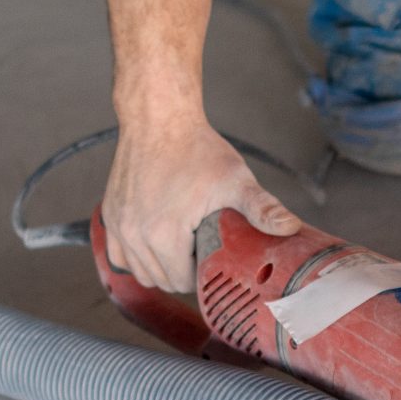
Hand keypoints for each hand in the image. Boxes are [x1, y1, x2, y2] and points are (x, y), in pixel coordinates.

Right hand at [101, 116, 301, 291]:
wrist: (159, 118)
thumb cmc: (196, 148)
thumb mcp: (235, 180)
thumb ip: (262, 208)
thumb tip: (291, 227)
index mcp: (164, 234)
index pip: (183, 281)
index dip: (202, 275)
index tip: (214, 259)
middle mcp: (136, 234)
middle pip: (162, 280)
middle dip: (183, 274)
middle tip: (202, 253)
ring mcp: (118, 225)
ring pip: (139, 272)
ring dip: (160, 269)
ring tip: (181, 249)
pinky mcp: (109, 215)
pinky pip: (118, 256)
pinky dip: (135, 258)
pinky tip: (154, 246)